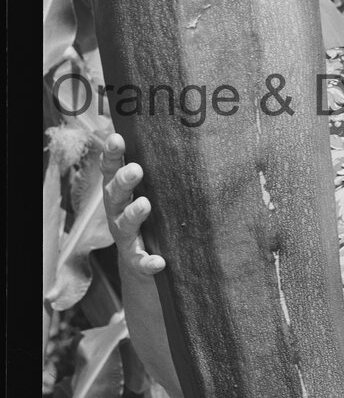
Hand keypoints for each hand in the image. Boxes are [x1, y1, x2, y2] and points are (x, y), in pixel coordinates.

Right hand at [100, 134, 165, 279]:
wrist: (144, 262)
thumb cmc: (151, 215)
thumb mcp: (150, 191)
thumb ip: (156, 170)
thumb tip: (178, 136)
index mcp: (119, 192)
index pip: (111, 169)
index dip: (112, 154)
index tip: (117, 139)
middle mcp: (117, 212)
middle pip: (115, 194)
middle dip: (123, 181)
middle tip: (135, 170)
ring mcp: (124, 236)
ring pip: (124, 224)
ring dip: (132, 214)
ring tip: (144, 205)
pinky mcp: (135, 260)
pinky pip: (140, 261)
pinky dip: (147, 262)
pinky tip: (159, 262)